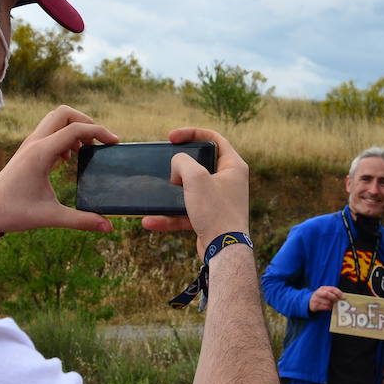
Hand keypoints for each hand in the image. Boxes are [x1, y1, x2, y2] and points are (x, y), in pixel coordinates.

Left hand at [0, 105, 116, 233]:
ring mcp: (30, 144)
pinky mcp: (28, 150)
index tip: (114, 142)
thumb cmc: (14, 212)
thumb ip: (81, 220)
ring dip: (74, 128)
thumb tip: (108, 226)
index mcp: (41, 153)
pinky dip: (64, 137)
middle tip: (99, 141)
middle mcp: (35, 143)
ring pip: (55, 119)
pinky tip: (69, 158)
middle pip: (64, 113)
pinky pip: (49, 132)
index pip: (75, 129)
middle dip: (86, 121)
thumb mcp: (51, 217)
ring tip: (86, 149)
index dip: (99, 131)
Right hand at [140, 127, 248, 257]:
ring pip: (190, 190)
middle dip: (180, 167)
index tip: (171, 137)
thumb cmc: (215, 211)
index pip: (214, 138)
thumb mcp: (195, 177)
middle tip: (167, 167)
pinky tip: (150, 221)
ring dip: (170, 194)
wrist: (223, 250)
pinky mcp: (209, 218)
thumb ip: (182, 162)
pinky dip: (169, 217)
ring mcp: (218, 200)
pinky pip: (185, 212)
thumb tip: (177, 167)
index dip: (192, 133)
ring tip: (156, 195)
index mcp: (233, 166)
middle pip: (200, 164)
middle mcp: (228, 181)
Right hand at [308, 285, 343, 313]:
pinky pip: (324, 307)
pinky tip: (329, 307)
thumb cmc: (321, 297)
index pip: (332, 288)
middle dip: (334, 298)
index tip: (343, 297)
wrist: (310, 301)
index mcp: (323, 288)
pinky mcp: (315, 305)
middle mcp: (318, 292)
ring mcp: (316, 299)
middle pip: (327, 294)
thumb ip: (333, 293)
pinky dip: (328, 308)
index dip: (338, 293)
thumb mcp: (326, 293)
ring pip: (326, 302)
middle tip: (338, 301)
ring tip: (333, 305)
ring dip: (332, 304)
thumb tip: (342, 297)